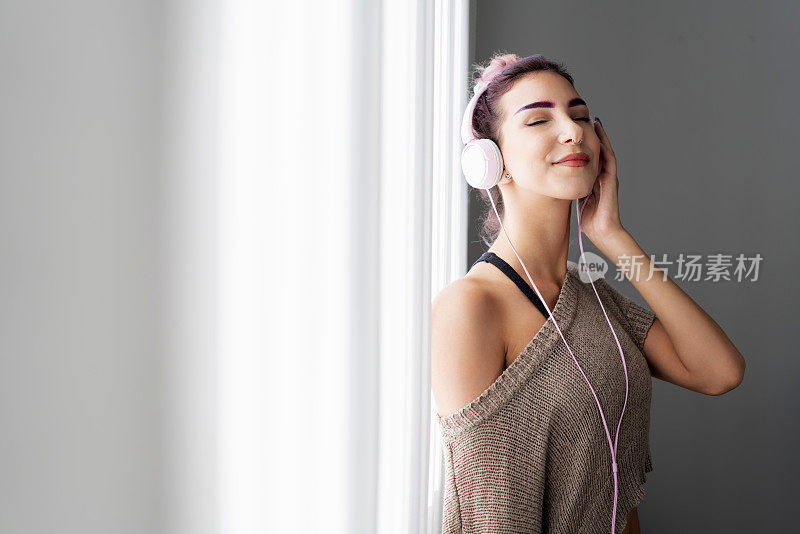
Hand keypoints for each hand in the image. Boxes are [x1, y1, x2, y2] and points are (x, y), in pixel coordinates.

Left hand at [577, 118, 626, 249]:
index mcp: (595, 179)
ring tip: (594, 121)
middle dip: (593, 135)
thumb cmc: (591, 220)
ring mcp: (609, 177)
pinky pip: (610, 160)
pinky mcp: (612, 180)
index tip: (576, 131)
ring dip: (601, 136)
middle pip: (598, 150)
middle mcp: (603, 176)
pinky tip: (600, 137)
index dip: (584, 144)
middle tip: (586, 118)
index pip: (589, 157)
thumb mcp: (578, 199)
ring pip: (606, 151)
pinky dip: (605, 147)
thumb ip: (573, 188)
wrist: (604, 232)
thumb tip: (559, 181)